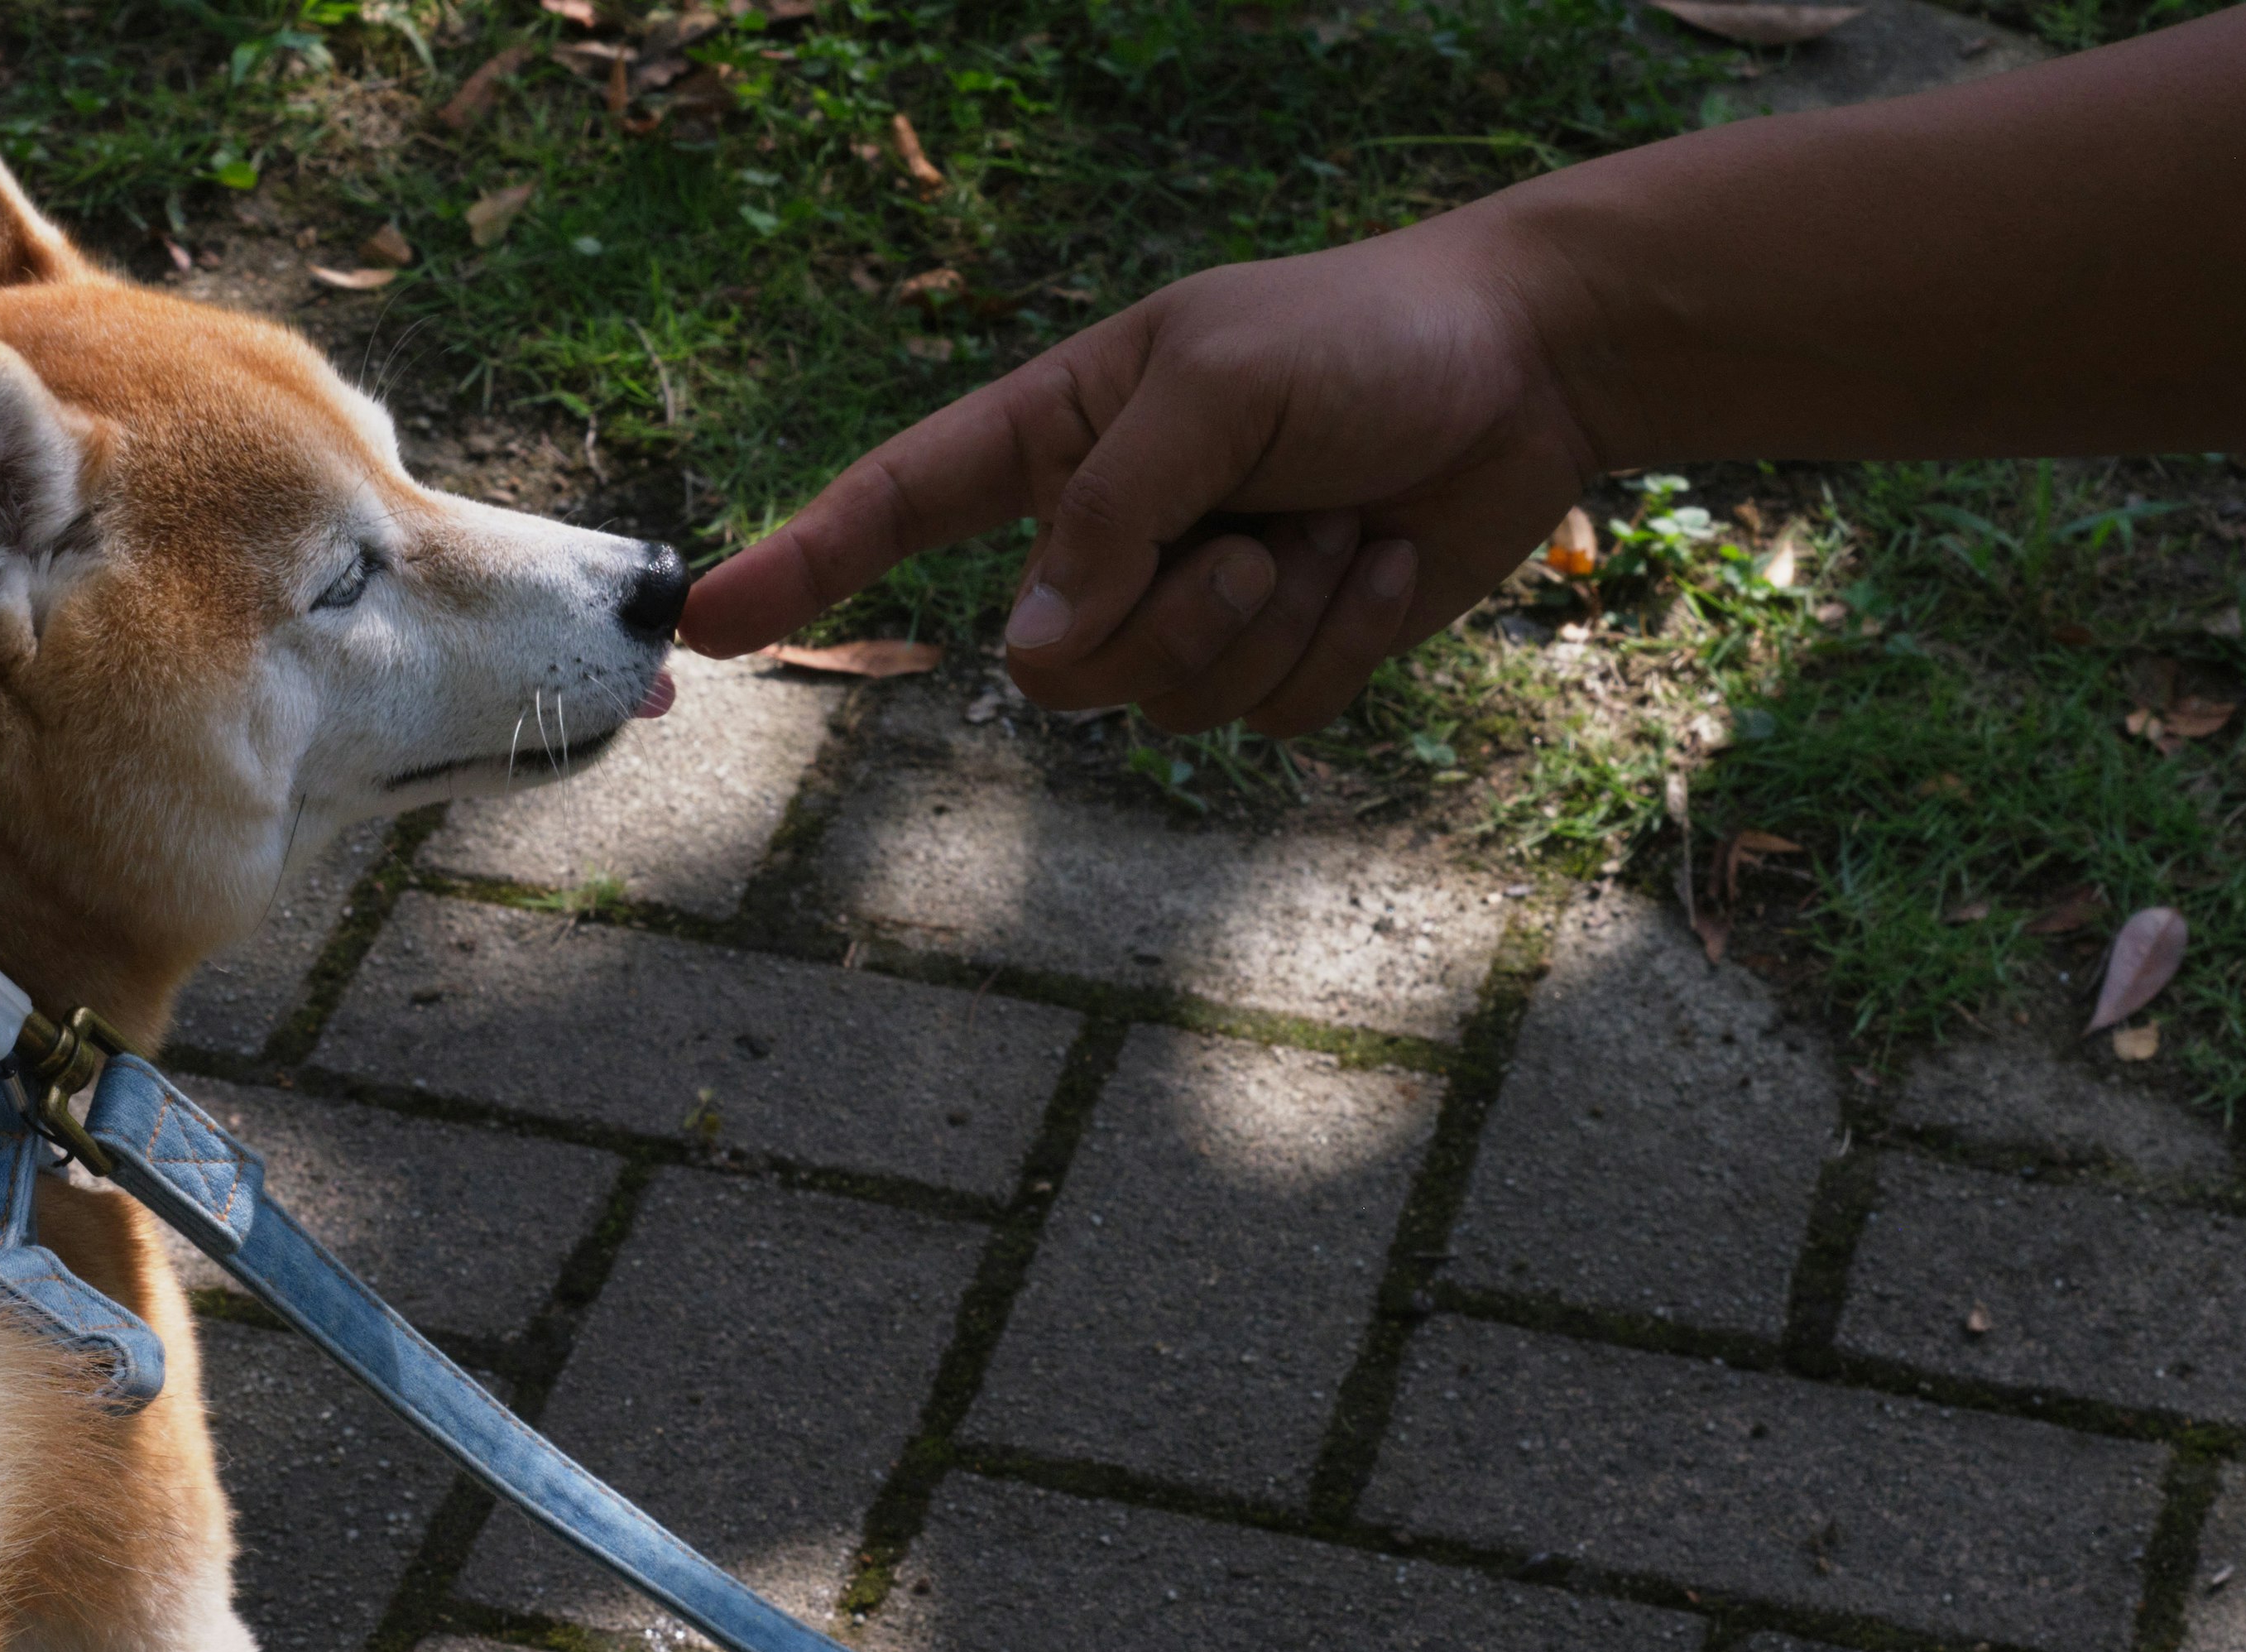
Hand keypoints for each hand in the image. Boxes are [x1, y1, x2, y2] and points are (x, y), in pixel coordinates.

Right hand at [680, 204, 1601, 734]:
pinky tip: (1381, 564)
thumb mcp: (1219, 388)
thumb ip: (1109, 518)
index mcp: (1063, 436)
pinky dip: (1335, 648)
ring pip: (1164, 707)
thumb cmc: (1370, 338)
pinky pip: (1264, 719)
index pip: (902, 504)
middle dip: (1164, 625)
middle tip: (1258, 540)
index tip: (710, 622)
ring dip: (1268, 629)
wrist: (1536, 367)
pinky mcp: (1280, 655)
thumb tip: (1031, 654)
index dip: (803, 563)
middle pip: (1053, 665)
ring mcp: (1194, 603)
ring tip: (1334, 534)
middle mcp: (1110, 533)